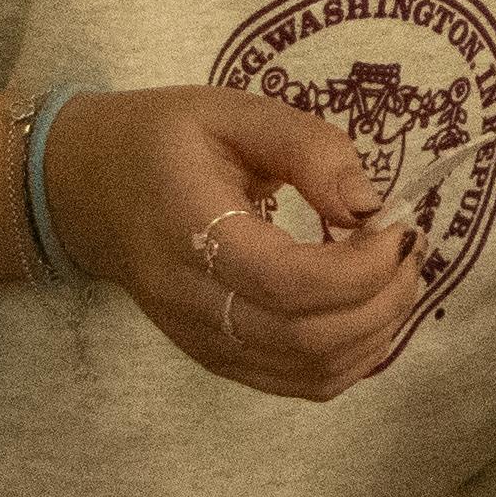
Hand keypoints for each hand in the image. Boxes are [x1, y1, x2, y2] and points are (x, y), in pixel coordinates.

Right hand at [69, 86, 427, 400]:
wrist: (87, 191)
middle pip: (307, 338)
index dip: (361, 267)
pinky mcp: (217, 359)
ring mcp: (201, 342)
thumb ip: (307, 148)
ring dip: (376, 332)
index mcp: (188, 231)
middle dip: (382, 301)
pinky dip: (352, 358)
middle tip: (408, 250)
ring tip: (395, 277)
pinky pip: (299, 384)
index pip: (288, 283)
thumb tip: (370, 204)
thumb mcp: (233, 112)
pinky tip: (367, 310)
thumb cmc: (163, 142)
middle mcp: (190, 302)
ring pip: (310, 372)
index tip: (395, 226)